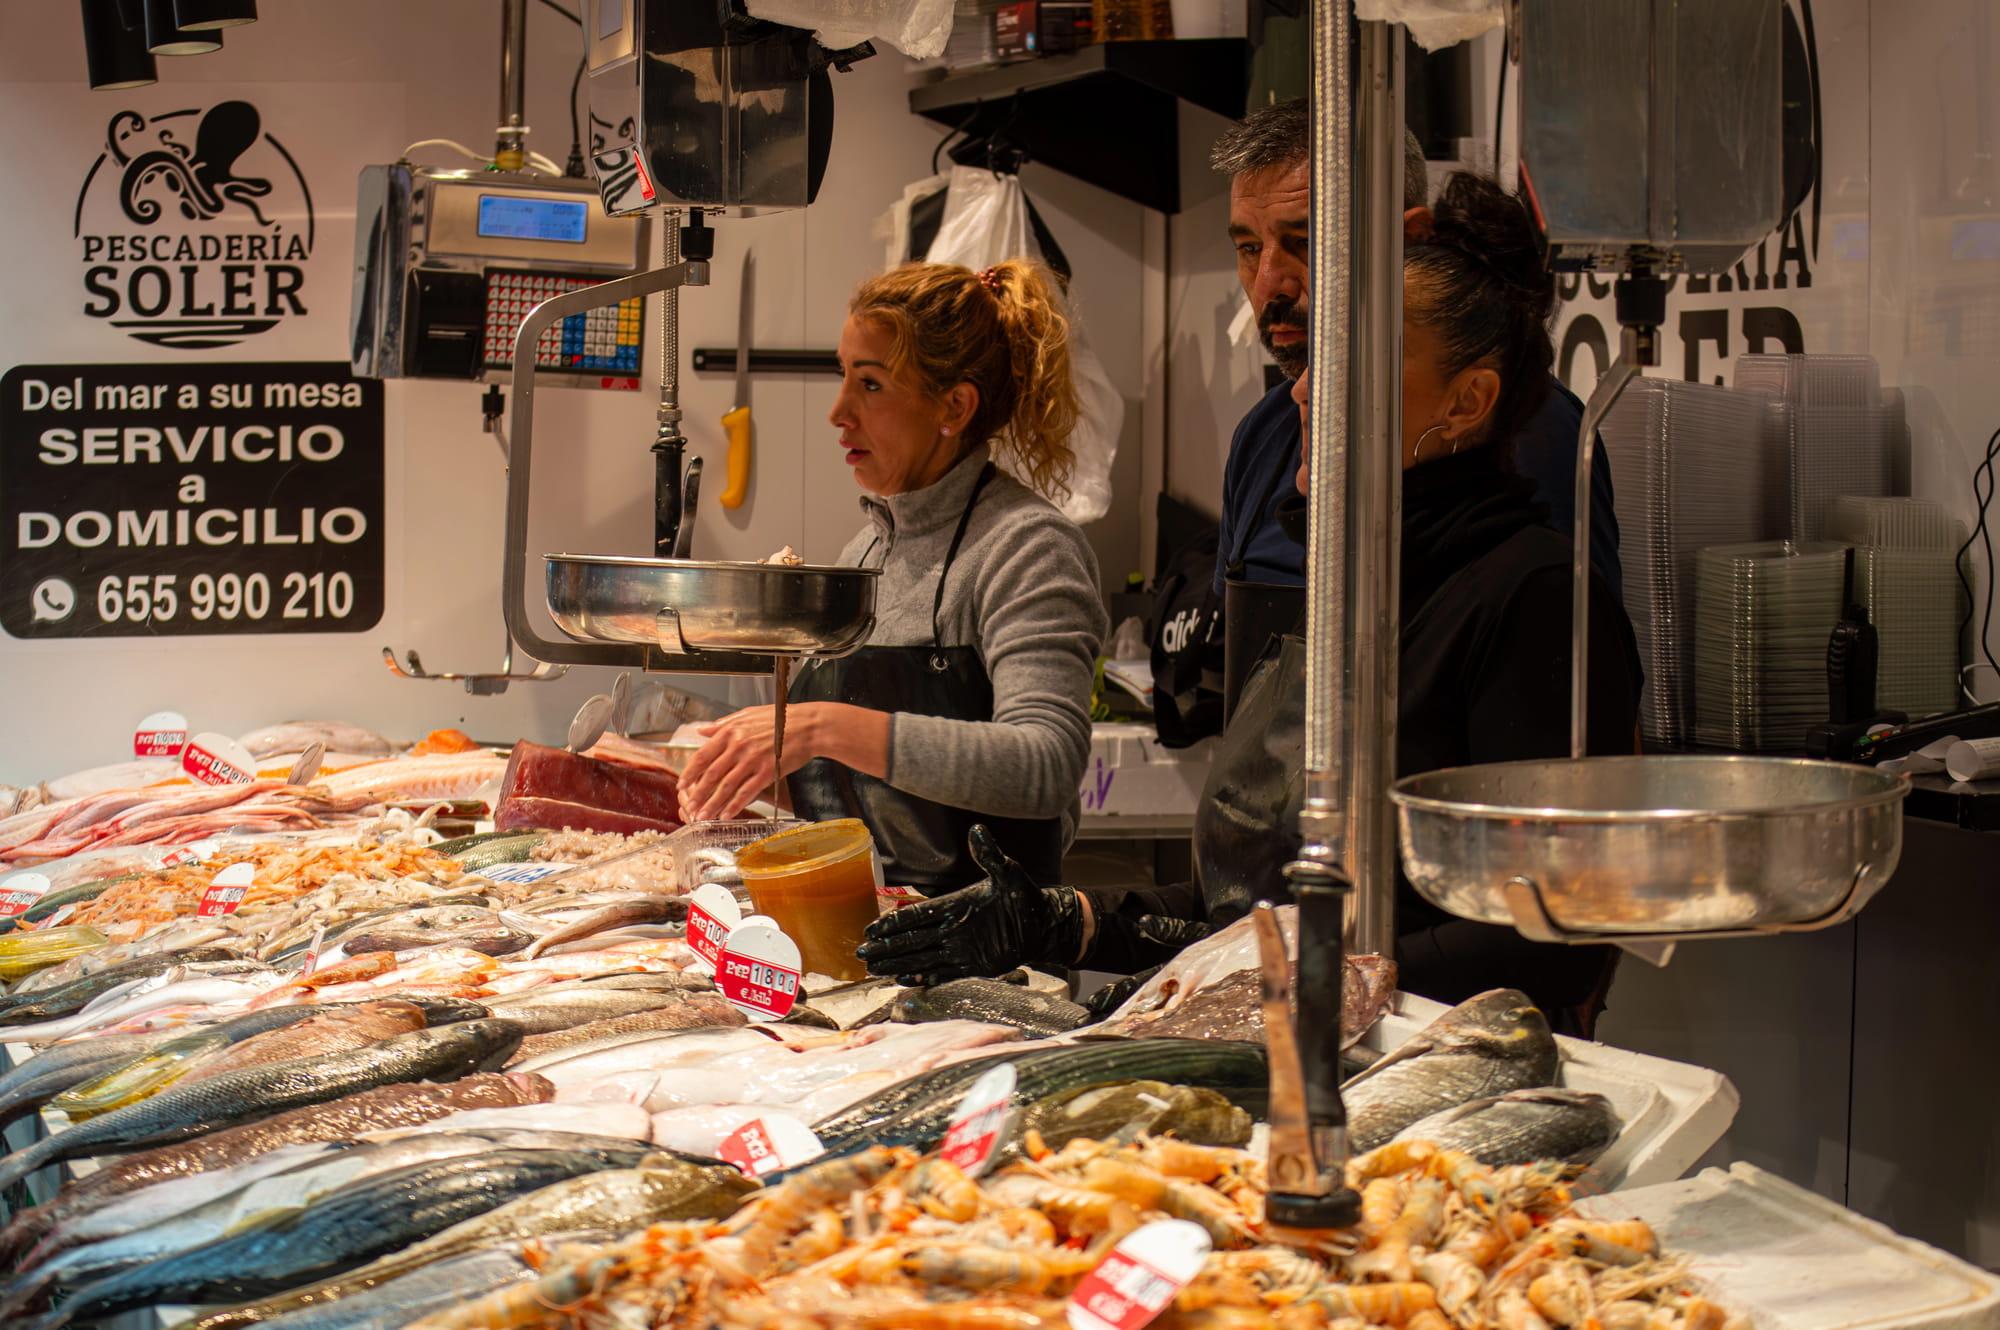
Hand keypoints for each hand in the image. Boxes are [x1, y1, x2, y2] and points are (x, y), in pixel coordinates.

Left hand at [677, 703, 888, 823]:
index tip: (682, 784)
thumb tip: (702, 731)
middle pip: (712, 774)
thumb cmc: (780, 718)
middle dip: (698, 793)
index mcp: (731, 732)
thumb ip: (723, 724)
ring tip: (702, 816)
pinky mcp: (768, 772)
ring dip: (712, 803)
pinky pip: (747, 792)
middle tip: (689, 806)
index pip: (703, 755)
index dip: (690, 772)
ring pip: (727, 786)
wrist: (808, 726)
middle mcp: (739, 747)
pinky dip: (735, 805)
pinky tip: (726, 814)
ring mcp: (753, 760)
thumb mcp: (748, 713)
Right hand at [855, 825, 1083, 985]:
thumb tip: (977, 830)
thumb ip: (989, 855)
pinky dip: (924, 977)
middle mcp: (951, 929)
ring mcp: (960, 949)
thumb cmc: (1023, 895)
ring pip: (921, 958)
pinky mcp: (973, 967)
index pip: (917, 915)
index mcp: (954, 906)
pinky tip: (903, 980)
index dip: (894, 923)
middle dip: (887, 947)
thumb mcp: (1007, 872)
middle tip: (863, 953)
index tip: (872, 928)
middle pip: (912, 940)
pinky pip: (943, 973)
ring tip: (874, 969)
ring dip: (898, 964)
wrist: (1043, 922)